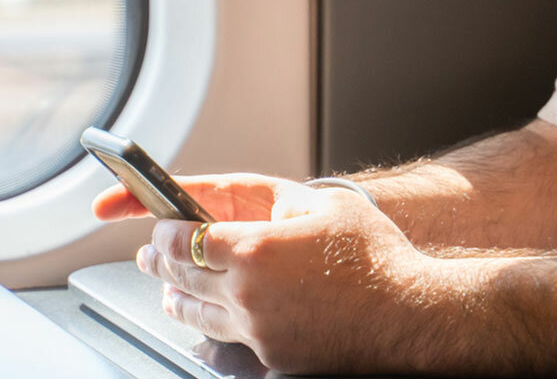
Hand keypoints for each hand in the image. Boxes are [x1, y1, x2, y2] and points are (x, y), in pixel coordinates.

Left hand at [95, 175, 434, 373]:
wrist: (406, 313)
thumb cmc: (375, 257)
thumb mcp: (325, 204)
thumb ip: (276, 199)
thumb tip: (245, 205)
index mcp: (254, 247)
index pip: (182, 238)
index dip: (164, 230)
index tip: (160, 225)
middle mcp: (245, 293)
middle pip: (179, 277)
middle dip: (159, 262)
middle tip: (149, 254)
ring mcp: (255, 330)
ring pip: (193, 315)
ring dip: (174, 297)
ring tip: (167, 288)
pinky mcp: (268, 356)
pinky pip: (224, 339)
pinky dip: (207, 325)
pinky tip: (208, 317)